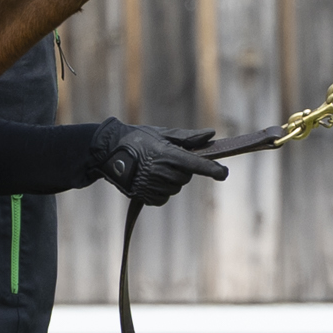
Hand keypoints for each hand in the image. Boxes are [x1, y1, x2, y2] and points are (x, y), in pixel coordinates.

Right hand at [92, 120, 228, 205]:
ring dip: (170, 181)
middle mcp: (161, 171)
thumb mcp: (161, 134)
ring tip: (153, 169)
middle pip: (186, 177)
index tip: (224, 173)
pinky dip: (161, 192)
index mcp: (167, 154)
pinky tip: (150, 181)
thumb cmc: (137, 139)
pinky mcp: (145, 196)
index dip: (212, 170)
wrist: (108, 153)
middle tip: (166, 160)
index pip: (196, 164)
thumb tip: (210, 135)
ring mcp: (152, 185)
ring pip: (175, 188)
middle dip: (181, 170)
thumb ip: (187, 138)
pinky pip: (163, 198)